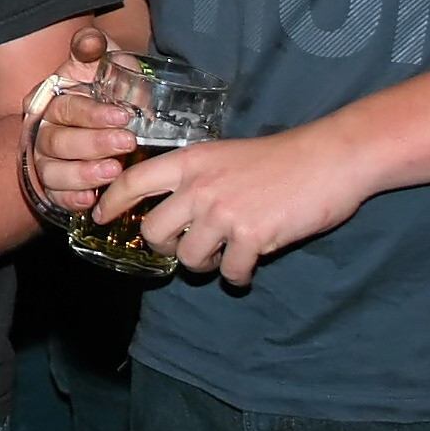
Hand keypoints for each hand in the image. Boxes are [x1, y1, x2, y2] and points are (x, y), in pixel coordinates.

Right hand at [29, 25, 136, 213]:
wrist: (105, 121)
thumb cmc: (103, 91)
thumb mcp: (100, 63)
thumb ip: (94, 48)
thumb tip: (90, 40)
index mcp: (51, 100)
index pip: (66, 108)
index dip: (92, 114)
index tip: (123, 116)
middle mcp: (43, 132)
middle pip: (58, 142)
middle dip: (93, 144)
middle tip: (127, 143)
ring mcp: (46, 162)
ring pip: (53, 172)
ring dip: (82, 174)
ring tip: (113, 172)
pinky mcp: (54, 188)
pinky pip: (55, 197)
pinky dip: (71, 200)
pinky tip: (91, 199)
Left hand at [97, 124, 369, 287]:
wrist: (329, 158)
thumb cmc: (281, 157)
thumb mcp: (226, 155)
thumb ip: (198, 177)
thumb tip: (176, 206)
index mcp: (191, 161)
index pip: (133, 181)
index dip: (111, 202)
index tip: (100, 216)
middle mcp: (199, 186)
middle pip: (154, 232)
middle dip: (165, 248)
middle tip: (185, 249)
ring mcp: (223, 211)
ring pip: (188, 258)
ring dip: (205, 265)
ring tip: (224, 256)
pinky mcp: (251, 234)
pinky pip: (229, 272)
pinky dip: (238, 275)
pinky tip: (249, 264)